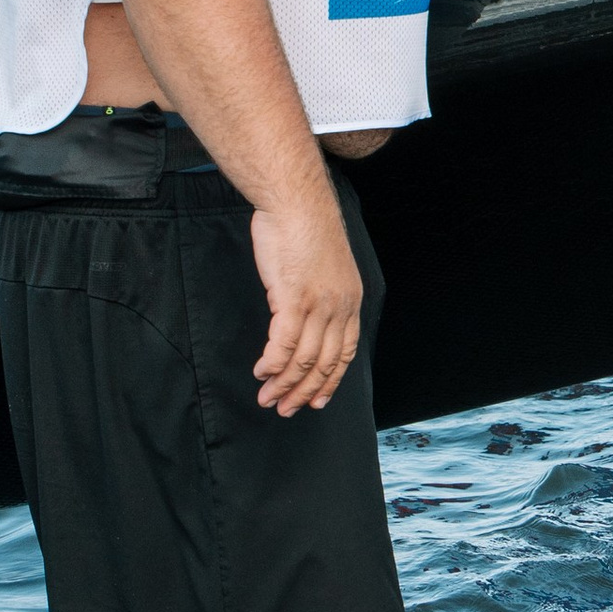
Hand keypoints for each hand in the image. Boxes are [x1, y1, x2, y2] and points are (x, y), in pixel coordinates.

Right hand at [250, 186, 364, 415]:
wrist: (297, 203)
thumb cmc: (305, 230)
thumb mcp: (326, 267)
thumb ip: (321, 295)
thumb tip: (306, 319)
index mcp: (351, 300)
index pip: (345, 353)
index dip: (330, 381)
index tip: (317, 401)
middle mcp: (339, 306)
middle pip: (324, 363)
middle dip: (304, 392)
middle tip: (285, 409)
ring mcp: (318, 303)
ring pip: (303, 358)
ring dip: (283, 383)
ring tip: (267, 397)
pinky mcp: (293, 298)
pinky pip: (284, 343)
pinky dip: (272, 363)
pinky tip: (261, 372)